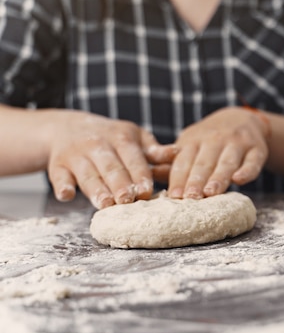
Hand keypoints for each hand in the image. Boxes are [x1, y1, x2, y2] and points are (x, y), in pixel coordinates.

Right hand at [47, 111, 176, 208]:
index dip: (139, 175)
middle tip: (127, 200)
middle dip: (119, 184)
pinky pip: (58, 176)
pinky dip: (62, 186)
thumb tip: (177, 153)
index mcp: (120, 137)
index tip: (147, 191)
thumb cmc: (112, 138)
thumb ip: (154, 150)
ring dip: (95, 190)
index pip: (132, 157)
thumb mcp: (134, 137)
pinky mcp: (57, 166)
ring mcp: (75, 155)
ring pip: (87, 174)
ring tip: (105, 205)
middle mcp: (97, 144)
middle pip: (110, 167)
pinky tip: (66, 196)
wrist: (68, 127)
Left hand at [166, 106, 270, 198]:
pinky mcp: (257, 150)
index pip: (184, 160)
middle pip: (204, 162)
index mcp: (194, 140)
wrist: (242, 119)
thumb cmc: (209, 140)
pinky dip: (247, 171)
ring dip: (219, 177)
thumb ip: (173, 162)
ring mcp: (238, 143)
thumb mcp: (190, 144)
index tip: (174, 196)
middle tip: (190, 198)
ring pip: (227, 162)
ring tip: (211, 193)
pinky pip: (253, 161)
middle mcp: (215, 139)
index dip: (179, 178)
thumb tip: (151, 175)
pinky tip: (239, 180)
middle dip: (196, 180)